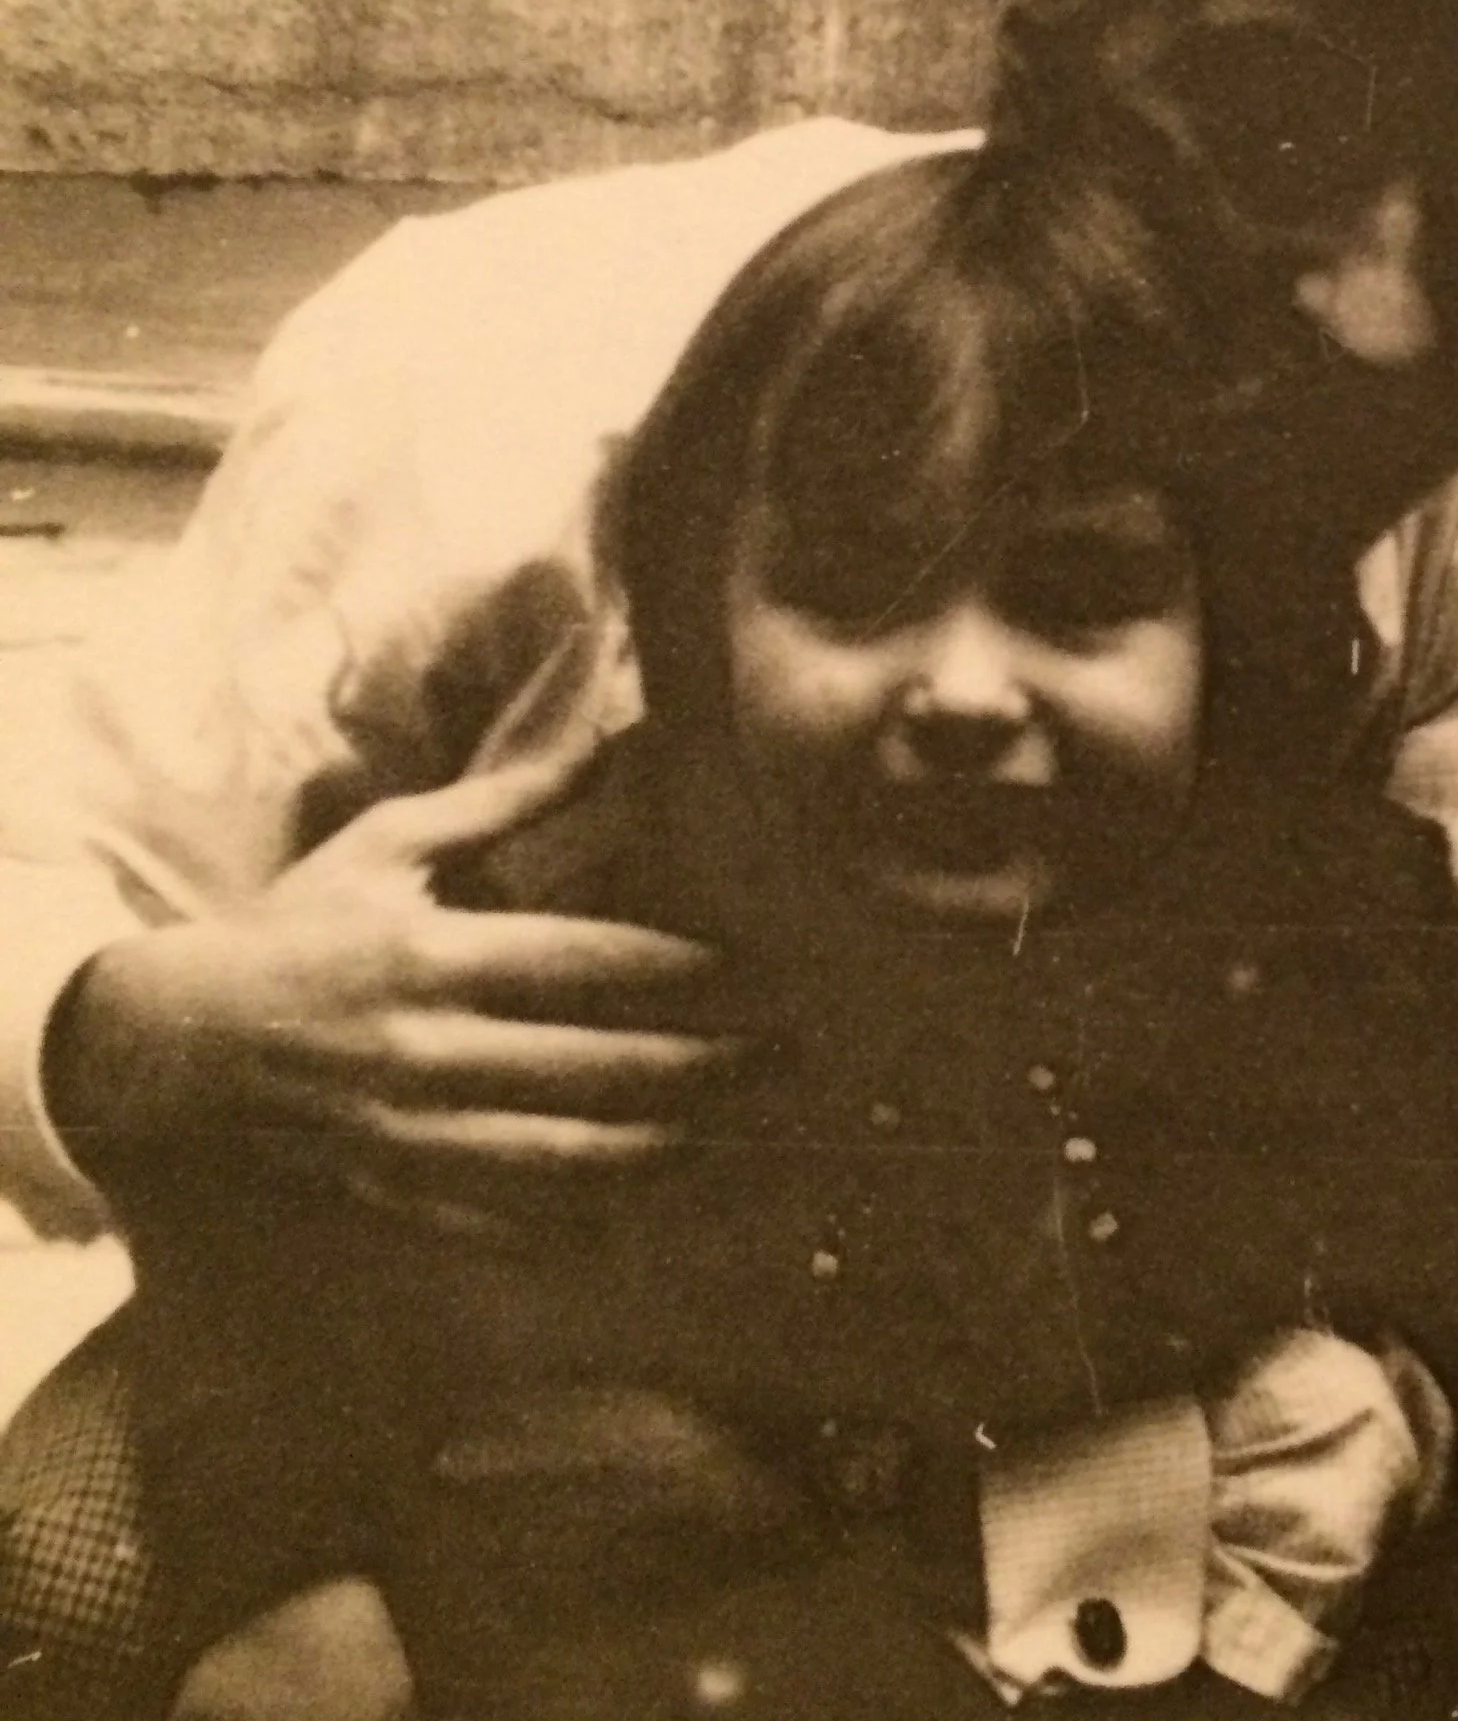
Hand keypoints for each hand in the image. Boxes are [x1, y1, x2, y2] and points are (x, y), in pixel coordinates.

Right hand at [46, 734, 750, 1238]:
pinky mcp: (393, 1191)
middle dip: (704, 1066)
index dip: (683, 974)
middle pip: (597, 1068)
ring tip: (734, 1132)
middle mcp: (430, 1053)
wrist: (170, 1040)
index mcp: (436, 960)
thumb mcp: (390, 846)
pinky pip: (503, 1219)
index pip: (588, 968)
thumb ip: (503, 802)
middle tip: (785, 1058)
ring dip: (661, 1148)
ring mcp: (412, 1136)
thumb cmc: (295, 926)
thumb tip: (603, 739)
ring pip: (564, 1158)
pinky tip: (642, 1202)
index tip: (759, 975)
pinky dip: (579, 1217)